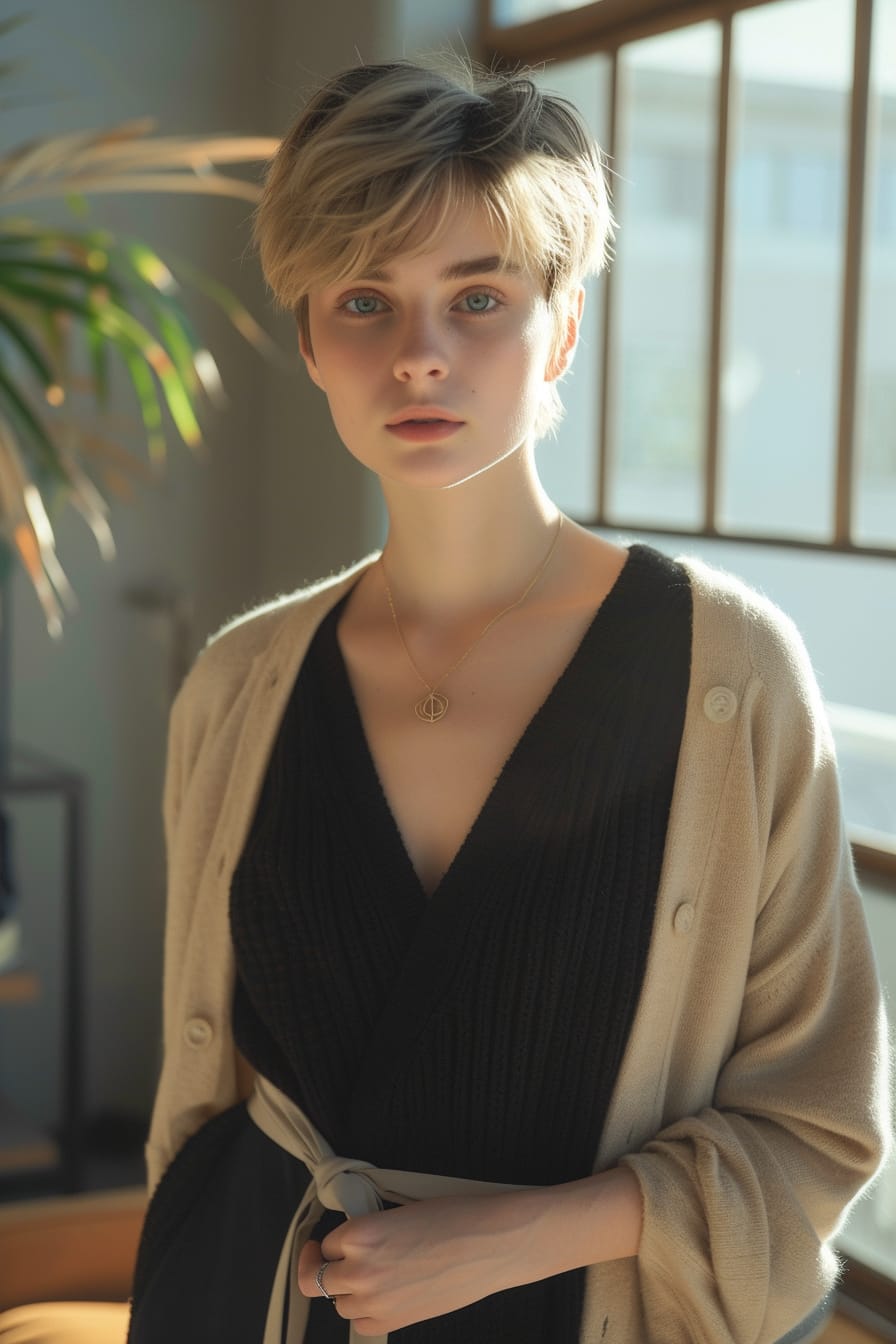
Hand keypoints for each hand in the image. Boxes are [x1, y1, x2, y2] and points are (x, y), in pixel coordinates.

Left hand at [296, 1193, 531, 1335]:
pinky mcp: (394, 1321)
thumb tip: (352, 1242)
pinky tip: (379, 1297)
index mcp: (360, 1233)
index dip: (335, 1240)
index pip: (328, 1243)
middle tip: (322, 1259)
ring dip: (346, 1290)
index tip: (336, 1240)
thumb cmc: (453, 1217)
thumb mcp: (399, 1211)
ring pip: (338, 1303)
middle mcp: (360, 1270)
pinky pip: (359, 1323)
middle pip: (316, 1279)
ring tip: (369, 1275)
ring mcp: (375, 1300)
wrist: (491, 1244)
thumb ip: (369, 1230)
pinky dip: (364, 1311)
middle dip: (320, 1268)